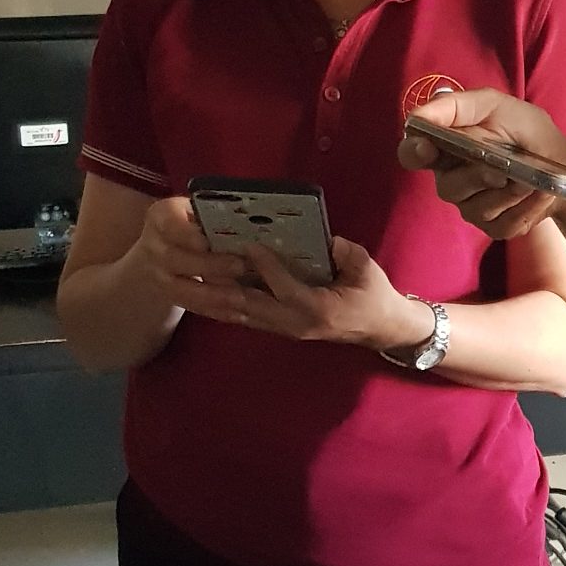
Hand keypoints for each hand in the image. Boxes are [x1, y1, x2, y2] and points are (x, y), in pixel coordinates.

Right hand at [130, 195, 248, 309]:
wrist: (163, 247)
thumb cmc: (192, 222)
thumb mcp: (197, 210)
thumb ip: (215, 215)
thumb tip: (250, 220)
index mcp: (162, 216)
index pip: (169, 223)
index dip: (187, 234)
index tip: (206, 241)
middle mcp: (155, 246)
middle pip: (174, 258)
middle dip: (207, 265)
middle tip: (239, 267)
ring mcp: (158, 274)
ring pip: (181, 289)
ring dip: (212, 295)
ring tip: (241, 298)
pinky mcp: (169, 296)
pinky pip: (192, 307)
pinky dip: (215, 311)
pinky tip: (237, 313)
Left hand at [178, 236, 435, 353]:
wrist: (379, 328)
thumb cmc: (374, 295)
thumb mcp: (365, 268)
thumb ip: (343, 252)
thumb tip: (320, 237)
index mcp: (318, 307)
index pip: (283, 286)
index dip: (264, 266)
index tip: (245, 245)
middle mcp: (295, 322)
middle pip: (249, 304)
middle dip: (219, 286)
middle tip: (195, 266)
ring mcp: (285, 329)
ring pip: (240, 314)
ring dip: (212, 300)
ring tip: (186, 282)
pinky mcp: (279, 329)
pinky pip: (244, 318)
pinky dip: (221, 306)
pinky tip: (201, 294)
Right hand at [399, 88, 565, 240]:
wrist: (563, 165)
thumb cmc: (525, 130)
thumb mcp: (497, 106)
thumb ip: (458, 106)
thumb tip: (420, 115)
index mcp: (446, 147)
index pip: (412, 153)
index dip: (414, 152)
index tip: (428, 149)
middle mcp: (452, 180)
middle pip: (448, 187)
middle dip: (478, 175)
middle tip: (503, 169)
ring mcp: (472, 207)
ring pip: (478, 208)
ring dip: (510, 192)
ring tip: (534, 178)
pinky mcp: (495, 227)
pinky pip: (503, 224)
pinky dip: (527, 207)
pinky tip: (541, 193)